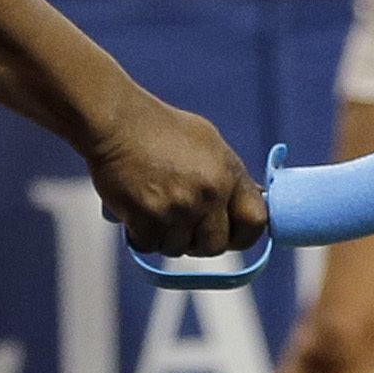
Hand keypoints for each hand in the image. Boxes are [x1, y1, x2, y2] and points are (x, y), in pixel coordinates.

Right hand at [88, 93, 267, 261]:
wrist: (118, 123)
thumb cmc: (162, 130)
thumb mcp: (210, 144)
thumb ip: (231, 177)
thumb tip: (255, 201)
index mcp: (228, 174)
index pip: (256, 222)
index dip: (244, 235)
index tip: (230, 234)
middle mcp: (208, 194)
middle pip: (216, 246)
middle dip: (199, 242)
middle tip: (183, 225)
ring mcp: (177, 208)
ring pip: (179, 249)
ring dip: (167, 237)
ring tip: (157, 211)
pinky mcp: (146, 218)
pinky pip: (150, 246)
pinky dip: (142, 236)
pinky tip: (138, 215)